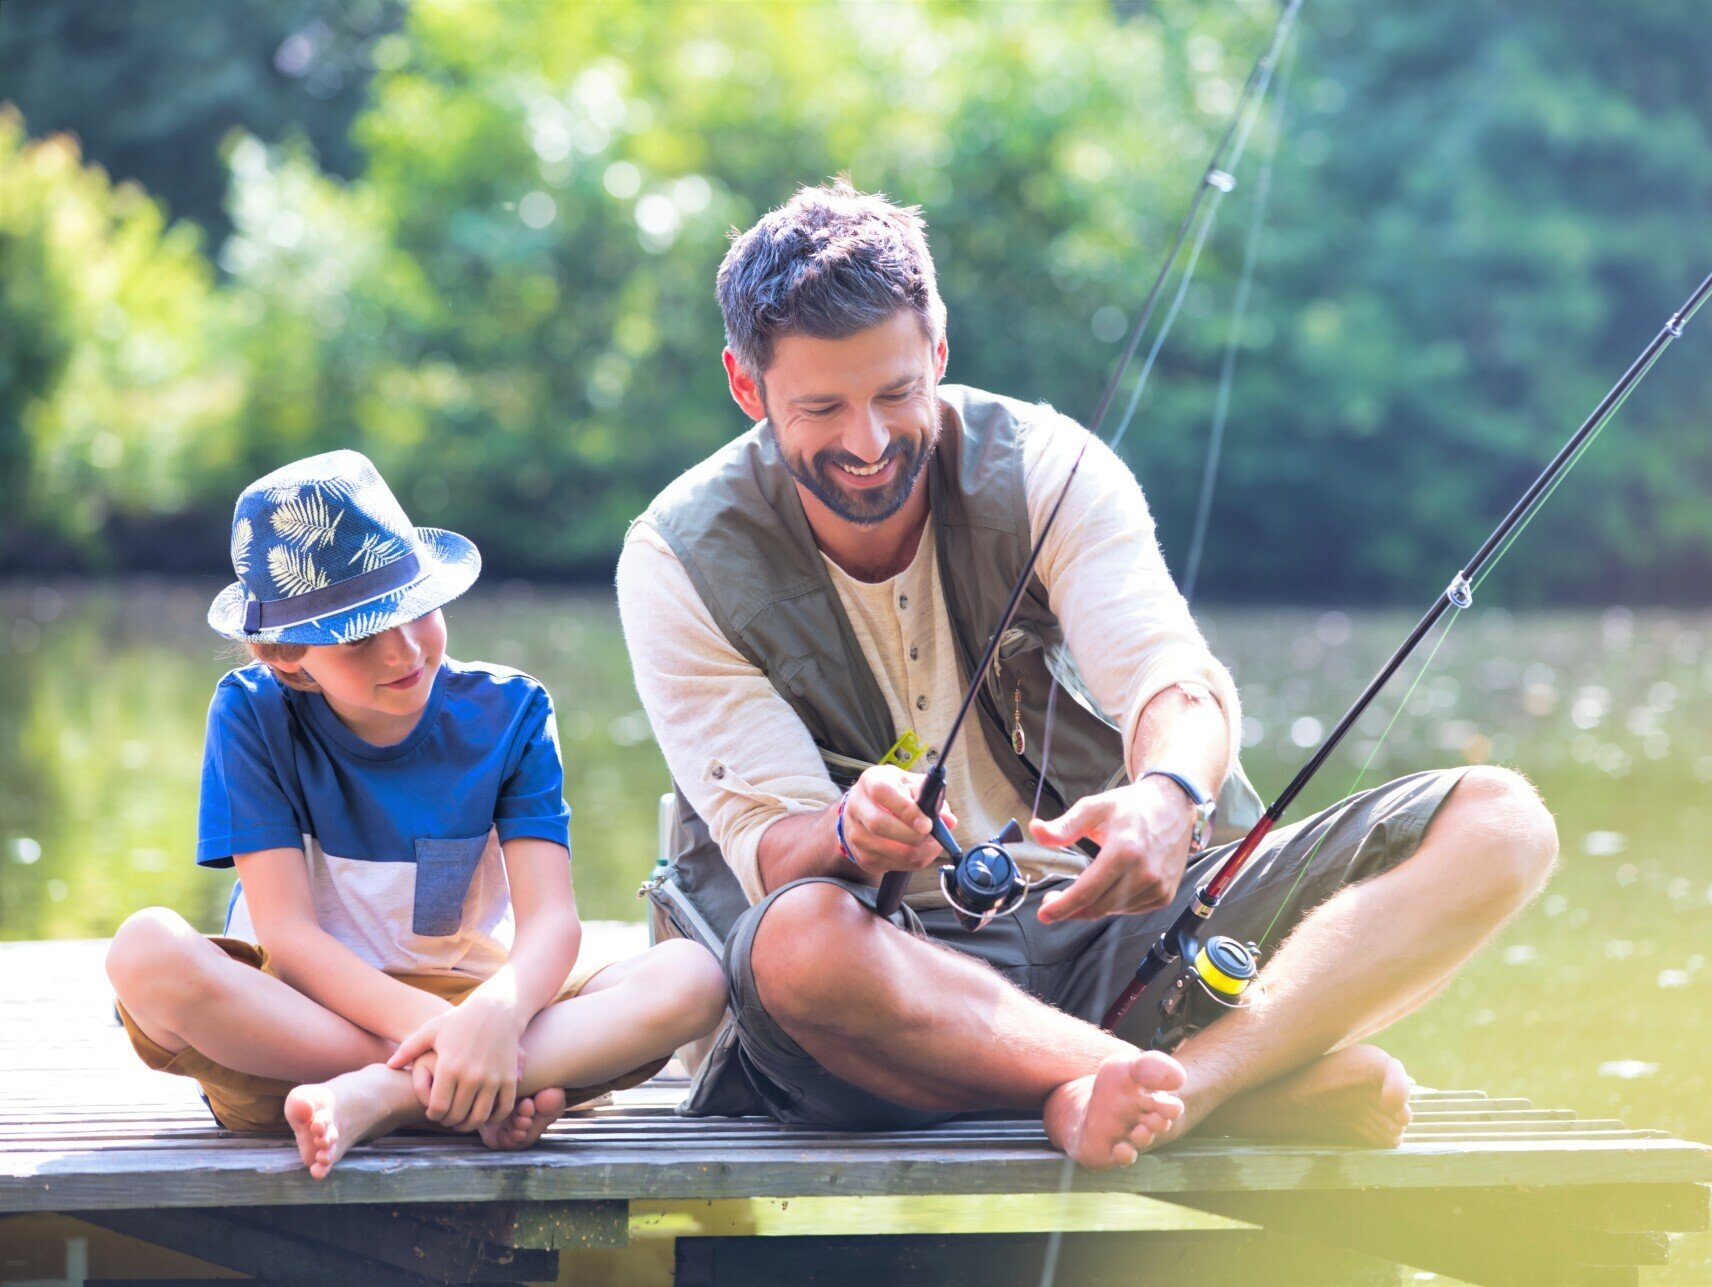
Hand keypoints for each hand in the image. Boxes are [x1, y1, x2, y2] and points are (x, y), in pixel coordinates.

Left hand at [388, 998, 524, 1130]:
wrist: (497, 1010)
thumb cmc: (460, 1021)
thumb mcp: (431, 1030)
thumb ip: (408, 1049)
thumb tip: (389, 1066)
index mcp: (449, 1067)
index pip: (438, 1108)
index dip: (433, 1115)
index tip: (433, 1112)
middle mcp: (472, 1076)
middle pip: (457, 1115)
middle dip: (449, 1121)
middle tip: (446, 1118)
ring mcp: (493, 1078)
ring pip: (479, 1117)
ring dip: (469, 1124)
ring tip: (463, 1120)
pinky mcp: (510, 1078)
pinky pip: (503, 1108)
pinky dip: (494, 1118)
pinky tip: (485, 1115)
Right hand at [839, 765, 958, 874]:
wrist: (866, 809)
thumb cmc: (894, 793)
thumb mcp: (912, 785)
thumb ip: (932, 798)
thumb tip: (948, 820)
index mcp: (870, 781)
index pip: (883, 793)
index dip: (906, 810)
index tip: (927, 824)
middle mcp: (857, 806)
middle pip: (880, 825)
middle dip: (913, 836)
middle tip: (933, 837)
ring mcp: (855, 834)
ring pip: (888, 850)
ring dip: (918, 852)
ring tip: (932, 844)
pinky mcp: (861, 856)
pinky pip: (892, 865)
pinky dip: (913, 861)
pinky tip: (920, 851)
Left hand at [1030, 779, 1195, 921]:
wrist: (1173, 806)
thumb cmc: (1132, 807)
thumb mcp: (1094, 808)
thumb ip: (1063, 826)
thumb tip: (1036, 830)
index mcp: (1124, 851)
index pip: (1087, 892)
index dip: (1062, 907)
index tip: (1044, 913)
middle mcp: (1144, 873)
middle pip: (1098, 907)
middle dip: (1071, 910)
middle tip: (1054, 903)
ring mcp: (1158, 887)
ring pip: (1113, 911)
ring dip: (1093, 906)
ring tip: (1082, 890)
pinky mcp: (1165, 895)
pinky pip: (1130, 910)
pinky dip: (1114, 904)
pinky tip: (1108, 889)